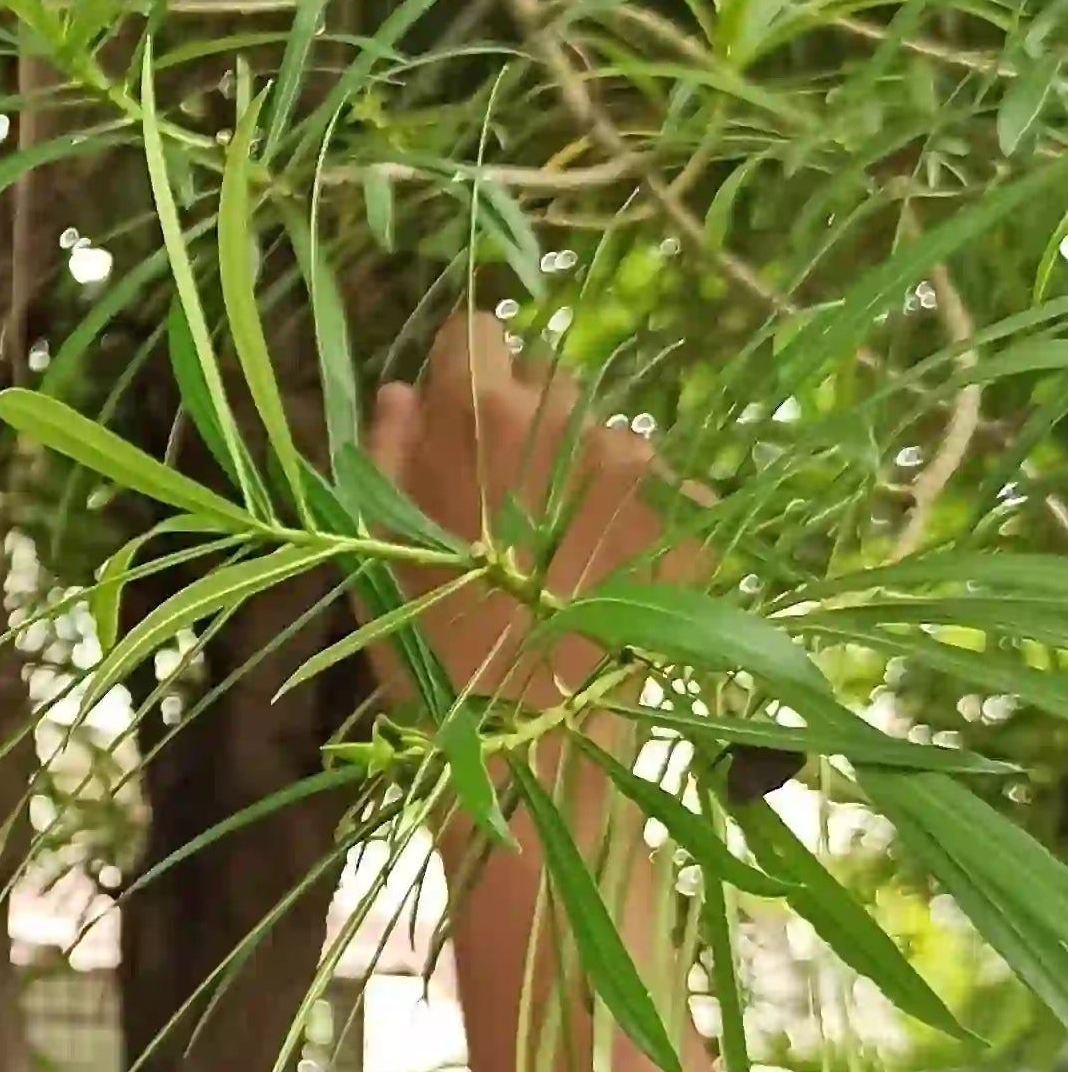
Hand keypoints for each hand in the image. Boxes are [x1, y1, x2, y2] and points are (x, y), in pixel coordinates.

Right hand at [367, 311, 689, 708]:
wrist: (538, 738)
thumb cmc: (433, 642)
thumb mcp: (378, 544)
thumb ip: (386, 452)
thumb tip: (404, 392)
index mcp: (479, 415)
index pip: (476, 333)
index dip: (462, 374)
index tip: (457, 423)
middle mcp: (569, 419)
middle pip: (548, 380)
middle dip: (528, 425)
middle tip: (511, 503)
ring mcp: (641, 467)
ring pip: (606, 438)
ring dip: (585, 474)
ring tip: (565, 551)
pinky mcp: (692, 517)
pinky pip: (663, 491)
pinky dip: (637, 520)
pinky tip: (610, 577)